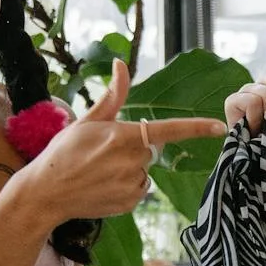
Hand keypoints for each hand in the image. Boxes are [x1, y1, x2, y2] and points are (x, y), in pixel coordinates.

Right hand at [24, 61, 223, 227]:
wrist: (46, 192)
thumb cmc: (64, 152)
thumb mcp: (87, 120)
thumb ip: (112, 94)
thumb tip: (121, 63)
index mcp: (123, 136)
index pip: (168, 130)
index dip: (196, 128)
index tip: (219, 126)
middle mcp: (131, 161)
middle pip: (150, 149)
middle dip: (135, 147)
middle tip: (103, 152)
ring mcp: (132, 185)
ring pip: (145, 170)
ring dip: (131, 168)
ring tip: (100, 171)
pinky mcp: (130, 203)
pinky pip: (139, 189)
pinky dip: (127, 186)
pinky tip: (104, 185)